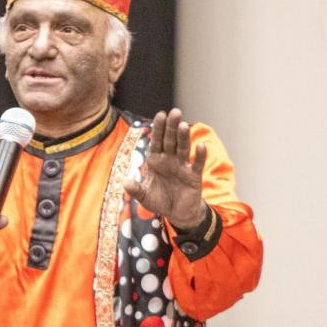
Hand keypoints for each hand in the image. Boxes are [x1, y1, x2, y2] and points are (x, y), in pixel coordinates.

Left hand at [123, 107, 207, 228]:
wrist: (178, 214)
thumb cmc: (161, 201)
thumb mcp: (145, 197)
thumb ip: (136, 190)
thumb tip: (125, 182)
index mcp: (156, 161)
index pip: (157, 141)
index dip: (158, 129)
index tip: (161, 115)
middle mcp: (170, 160)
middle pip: (171, 140)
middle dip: (172, 127)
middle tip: (175, 112)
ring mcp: (182, 167)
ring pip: (183, 148)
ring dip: (184, 137)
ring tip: (184, 125)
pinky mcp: (194, 176)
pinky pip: (197, 164)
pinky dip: (200, 156)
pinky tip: (201, 146)